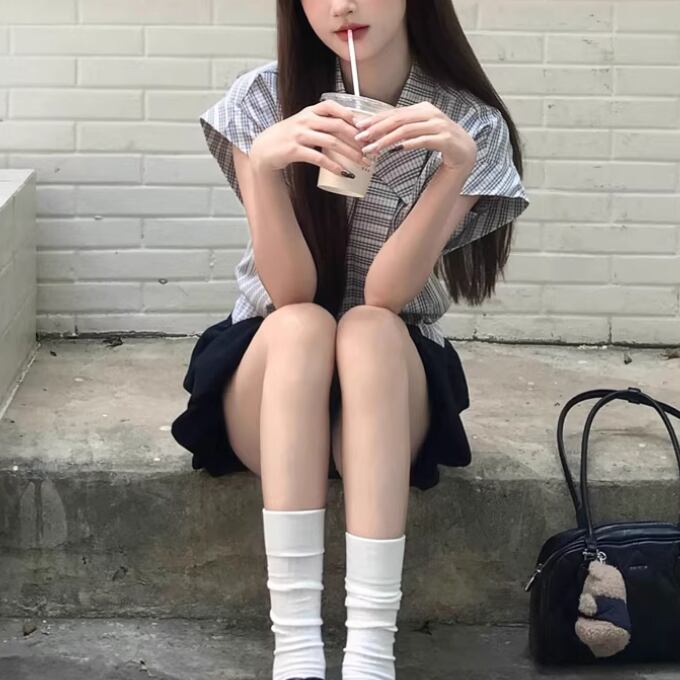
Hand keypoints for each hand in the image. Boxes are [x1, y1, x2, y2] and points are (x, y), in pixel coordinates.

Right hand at [250, 99, 371, 176]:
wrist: (264, 150)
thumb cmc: (288, 138)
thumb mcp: (303, 124)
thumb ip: (321, 123)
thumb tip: (349, 130)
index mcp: (309, 112)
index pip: (332, 106)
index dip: (349, 115)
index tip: (363, 127)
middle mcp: (305, 120)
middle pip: (337, 126)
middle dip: (356, 138)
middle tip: (369, 149)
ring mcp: (299, 135)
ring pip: (331, 142)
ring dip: (350, 153)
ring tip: (362, 162)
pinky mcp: (294, 150)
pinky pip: (318, 158)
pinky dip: (333, 165)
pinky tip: (343, 172)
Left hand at [353, 101, 476, 171]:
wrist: (465, 151)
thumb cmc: (439, 141)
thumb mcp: (420, 130)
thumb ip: (403, 127)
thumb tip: (378, 128)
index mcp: (423, 108)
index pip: (394, 113)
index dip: (375, 119)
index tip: (358, 127)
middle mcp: (430, 114)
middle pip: (398, 120)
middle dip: (377, 129)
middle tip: (360, 138)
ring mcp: (439, 126)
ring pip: (407, 131)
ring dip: (386, 140)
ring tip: (372, 149)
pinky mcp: (445, 139)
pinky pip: (423, 141)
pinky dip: (408, 144)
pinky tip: (396, 149)